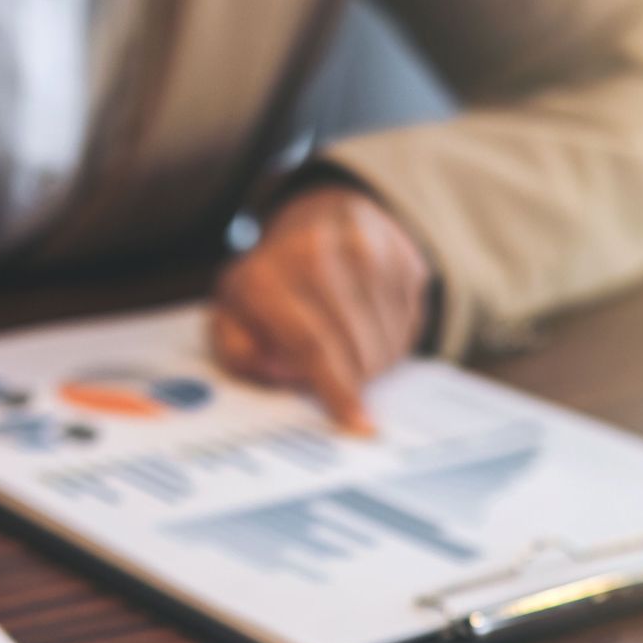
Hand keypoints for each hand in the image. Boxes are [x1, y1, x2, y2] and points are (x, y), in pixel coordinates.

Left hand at [210, 183, 431, 434]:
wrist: (318, 218)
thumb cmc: (271, 283)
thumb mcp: (231, 317)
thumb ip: (238, 352)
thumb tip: (276, 370)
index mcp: (267, 276)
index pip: (312, 343)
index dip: (338, 389)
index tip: (358, 424)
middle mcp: (320, 254)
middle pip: (357, 349)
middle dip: (353, 380)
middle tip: (339, 381)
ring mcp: (370, 250)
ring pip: (388, 342)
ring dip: (374, 362)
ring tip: (349, 349)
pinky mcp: (405, 257)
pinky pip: (411, 325)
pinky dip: (392, 340)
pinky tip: (370, 325)